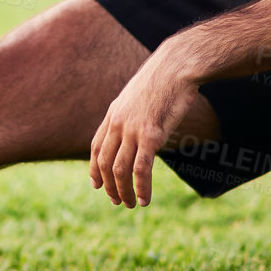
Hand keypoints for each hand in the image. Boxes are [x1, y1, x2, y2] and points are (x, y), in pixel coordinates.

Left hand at [89, 52, 201, 207]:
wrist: (176, 66)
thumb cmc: (163, 79)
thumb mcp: (139, 94)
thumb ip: (132, 112)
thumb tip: (136, 124)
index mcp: (113, 113)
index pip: (95, 147)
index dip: (94, 169)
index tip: (96, 185)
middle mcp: (118, 123)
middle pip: (105, 162)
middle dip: (109, 186)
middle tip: (117, 201)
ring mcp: (133, 129)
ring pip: (120, 169)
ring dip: (124, 191)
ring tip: (130, 204)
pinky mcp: (151, 135)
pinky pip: (141, 168)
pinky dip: (141, 187)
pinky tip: (144, 199)